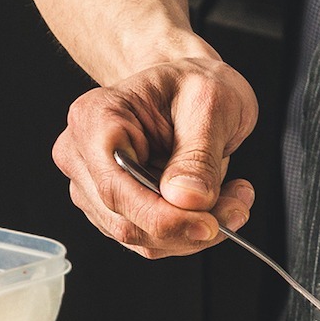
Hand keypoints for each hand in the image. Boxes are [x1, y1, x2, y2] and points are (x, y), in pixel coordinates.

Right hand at [52, 58, 258, 257]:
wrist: (189, 85)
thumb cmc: (194, 82)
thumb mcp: (209, 103)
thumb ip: (198, 155)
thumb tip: (187, 200)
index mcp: (95, 118)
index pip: (115, 188)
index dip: (161, 217)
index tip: (209, 224)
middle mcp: (82, 155)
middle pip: (125, 221)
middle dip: (187, 227)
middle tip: (238, 208)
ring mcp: (92, 185)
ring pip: (139, 237)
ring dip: (192, 231)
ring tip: (234, 199)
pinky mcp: (112, 208)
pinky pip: (149, 238)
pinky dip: (187, 231)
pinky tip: (215, 203)